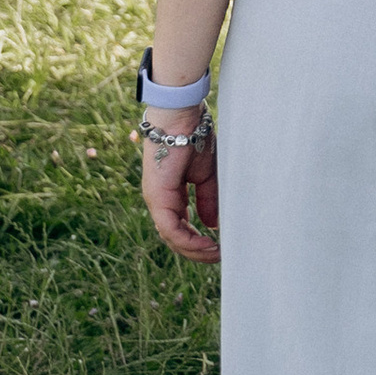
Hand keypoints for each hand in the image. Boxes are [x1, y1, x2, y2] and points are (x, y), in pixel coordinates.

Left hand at [141, 126, 221, 263]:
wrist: (183, 118)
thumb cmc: (194, 139)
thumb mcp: (206, 176)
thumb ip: (208, 200)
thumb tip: (212, 225)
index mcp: (170, 196)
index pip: (181, 228)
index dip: (198, 242)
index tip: (219, 247)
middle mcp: (160, 202)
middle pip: (175, 238)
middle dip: (197, 251)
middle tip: (219, 256)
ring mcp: (156, 201)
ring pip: (171, 237)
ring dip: (194, 250)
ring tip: (215, 253)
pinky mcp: (157, 198)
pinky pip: (171, 228)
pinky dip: (188, 240)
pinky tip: (207, 244)